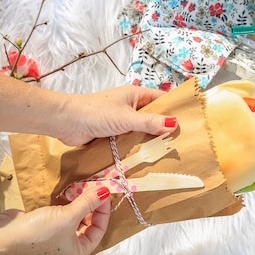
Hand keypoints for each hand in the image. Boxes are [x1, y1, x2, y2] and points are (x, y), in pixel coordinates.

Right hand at [0, 186, 110, 254]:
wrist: (7, 234)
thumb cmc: (40, 232)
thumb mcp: (68, 216)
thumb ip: (88, 203)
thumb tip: (106, 191)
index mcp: (78, 253)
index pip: (99, 230)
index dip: (103, 211)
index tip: (104, 192)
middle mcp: (70, 249)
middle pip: (90, 225)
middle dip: (93, 207)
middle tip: (95, 189)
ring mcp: (59, 239)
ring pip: (78, 220)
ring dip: (82, 205)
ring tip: (85, 190)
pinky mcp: (49, 229)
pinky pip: (66, 216)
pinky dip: (70, 206)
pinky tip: (72, 195)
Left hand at [59, 85, 177, 145]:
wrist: (66, 122)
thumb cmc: (95, 113)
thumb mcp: (126, 118)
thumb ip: (150, 122)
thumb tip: (173, 124)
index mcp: (135, 95)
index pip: (160, 100)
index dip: (173, 109)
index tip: (188, 122)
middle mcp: (129, 106)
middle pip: (152, 117)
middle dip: (163, 128)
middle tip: (181, 142)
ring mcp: (121, 121)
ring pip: (141, 131)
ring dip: (149, 141)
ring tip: (168, 153)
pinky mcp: (112, 134)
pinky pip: (129, 141)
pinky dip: (136, 148)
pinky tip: (147, 159)